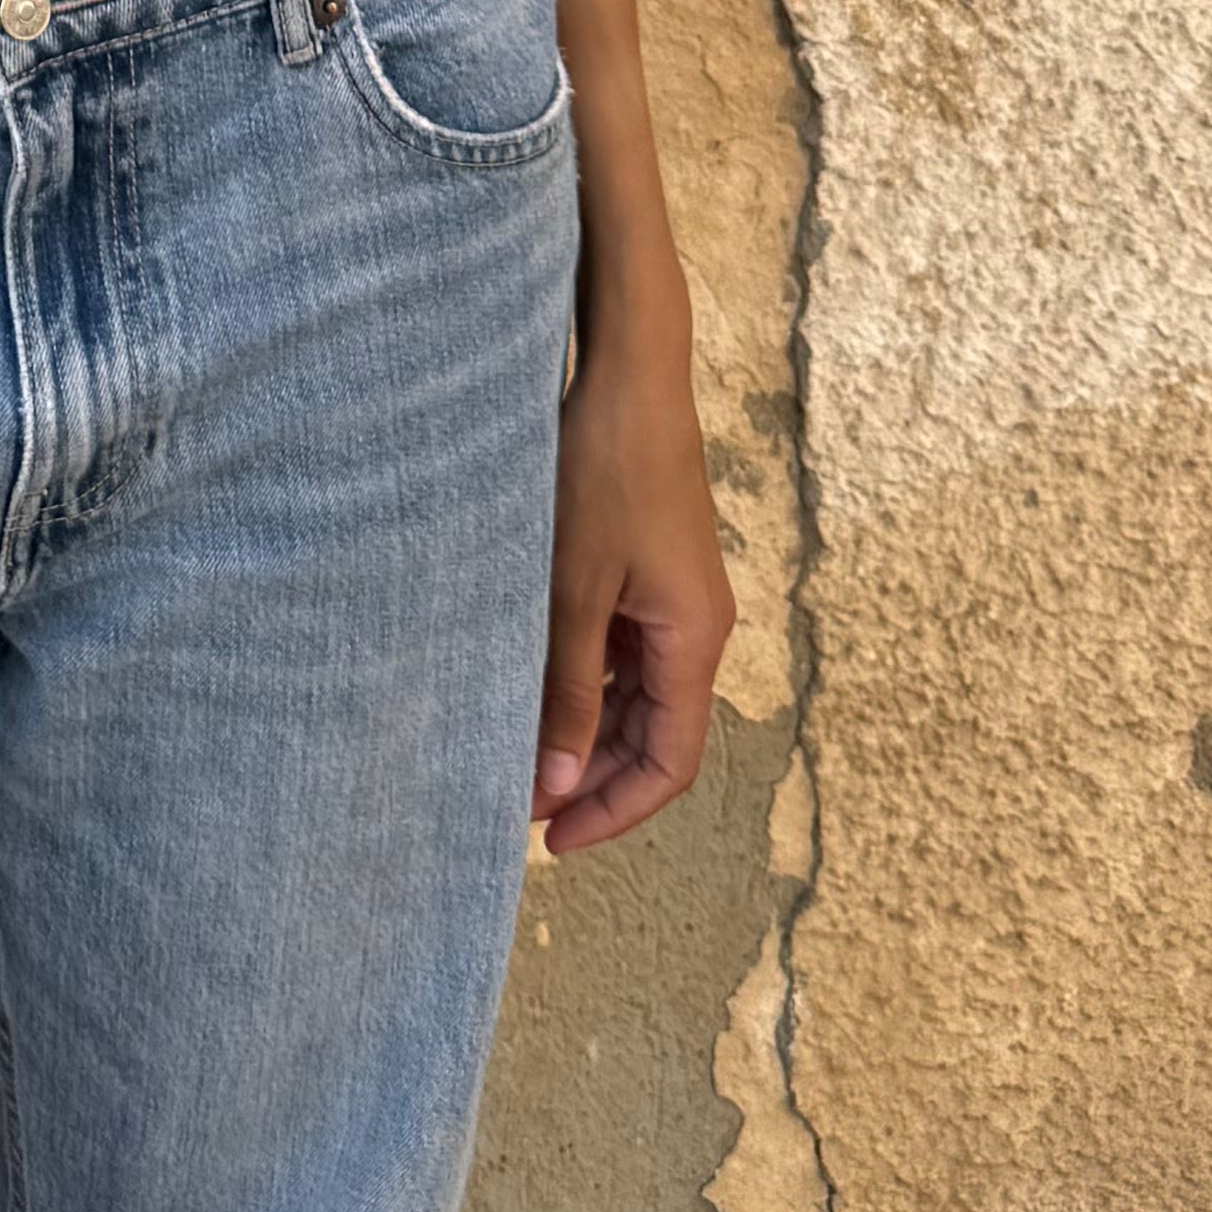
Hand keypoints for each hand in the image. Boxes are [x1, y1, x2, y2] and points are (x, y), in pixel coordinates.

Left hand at [533, 314, 734, 855]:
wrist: (630, 373)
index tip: (552, 838)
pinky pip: (622, 649)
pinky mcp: (648, 571)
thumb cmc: (605, 470)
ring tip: (516, 750)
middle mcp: (695, 628)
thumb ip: (568, 688)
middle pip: (655, 736)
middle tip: (519, 804)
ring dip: (585, 729)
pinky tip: (530, 685)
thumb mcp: (574, 588)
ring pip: (635, 694)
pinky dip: (584, 679)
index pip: (669, 763)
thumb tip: (558, 782)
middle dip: (594, 779)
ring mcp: (673, 599)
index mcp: (693, 640)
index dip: (614, 811)